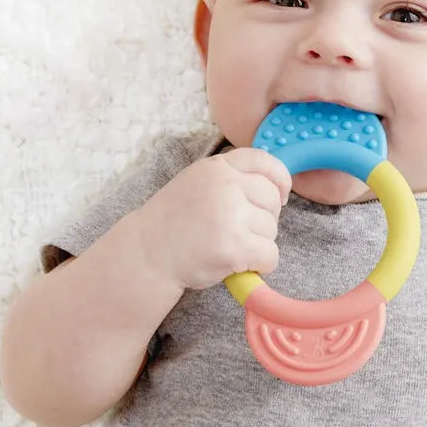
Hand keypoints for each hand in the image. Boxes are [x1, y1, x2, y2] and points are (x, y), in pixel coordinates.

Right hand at [132, 147, 291, 290]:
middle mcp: (226, 186)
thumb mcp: (198, 182)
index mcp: (217, 167)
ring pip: (271, 230)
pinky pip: (270, 255)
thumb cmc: (175, 222)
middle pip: (272, 199)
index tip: (280, 195)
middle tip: (239, 230)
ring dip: (257, 243)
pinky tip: (237, 263)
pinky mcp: (234, 247)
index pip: (265, 161)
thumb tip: (276, 186)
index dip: (280, 180)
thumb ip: (230, 178)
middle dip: (264, 218)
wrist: (145, 255)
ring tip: (227, 245)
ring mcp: (230, 216)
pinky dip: (260, 265)